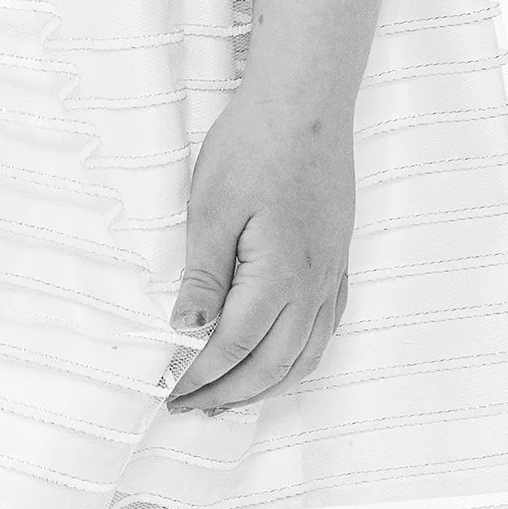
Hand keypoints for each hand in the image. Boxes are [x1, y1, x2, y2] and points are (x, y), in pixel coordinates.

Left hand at [164, 87, 355, 415]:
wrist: (307, 100)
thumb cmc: (254, 144)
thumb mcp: (212, 207)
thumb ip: (204, 276)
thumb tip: (186, 331)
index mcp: (279, 275)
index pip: (234, 348)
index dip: (199, 377)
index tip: (169, 394)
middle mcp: (313, 284)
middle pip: (273, 365)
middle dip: (230, 394)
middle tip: (191, 408)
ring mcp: (332, 272)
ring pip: (307, 354)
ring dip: (268, 385)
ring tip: (231, 398)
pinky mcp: (338, 256)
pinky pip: (328, 326)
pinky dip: (302, 357)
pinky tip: (284, 358)